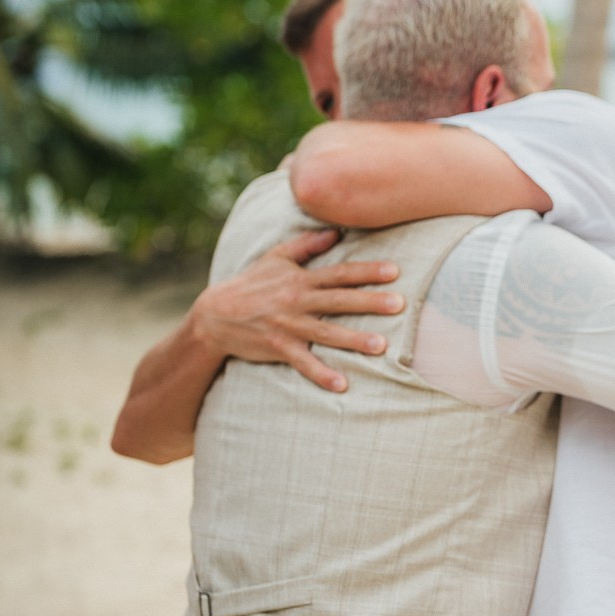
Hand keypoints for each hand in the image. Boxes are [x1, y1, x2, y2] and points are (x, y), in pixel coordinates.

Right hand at [190, 229, 403, 392]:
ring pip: (326, 333)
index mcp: (300, 280)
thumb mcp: (275, 258)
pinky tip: (342, 385)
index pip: (339, 273)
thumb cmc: (250, 285)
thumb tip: (336, 230)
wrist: (213, 316)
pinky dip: (321, 374)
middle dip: (369, 302)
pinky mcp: (278, 348)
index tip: (394, 270)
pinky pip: (303, 363)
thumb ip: (306, 244)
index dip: (366, 271)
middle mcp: (297, 302)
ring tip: (381, 346)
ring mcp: (288, 326)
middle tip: (400, 304)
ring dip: (353, 340)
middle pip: (338, 301)